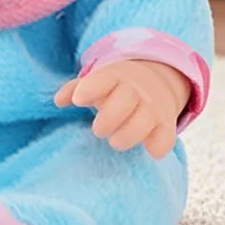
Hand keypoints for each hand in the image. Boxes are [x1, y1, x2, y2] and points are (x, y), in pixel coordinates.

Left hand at [55, 60, 190, 158]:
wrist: (156, 81)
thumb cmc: (115, 87)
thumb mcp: (97, 81)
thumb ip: (75, 89)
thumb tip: (58, 101)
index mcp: (115, 76)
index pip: (103, 79)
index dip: (91, 88)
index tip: (79, 101)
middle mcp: (136, 90)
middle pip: (123, 102)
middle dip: (107, 120)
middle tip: (98, 130)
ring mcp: (153, 106)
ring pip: (143, 121)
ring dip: (127, 136)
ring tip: (115, 141)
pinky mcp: (166, 124)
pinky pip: (165, 138)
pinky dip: (156, 146)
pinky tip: (147, 147)